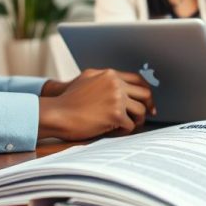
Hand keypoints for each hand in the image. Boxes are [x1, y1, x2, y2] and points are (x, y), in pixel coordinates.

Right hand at [37, 68, 154, 140]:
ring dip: (138, 120)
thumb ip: (106, 79)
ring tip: (129, 125)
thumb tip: (124, 86)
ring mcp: (116, 98)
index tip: (148, 102)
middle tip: (148, 115)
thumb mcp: (86, 79)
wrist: (56, 114)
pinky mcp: (115, 114)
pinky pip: (130, 125)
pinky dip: (125, 130)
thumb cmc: (68, 100)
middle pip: (145, 94)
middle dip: (148, 106)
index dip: (146, 92)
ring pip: (141, 110)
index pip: (138, 80)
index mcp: (110, 74)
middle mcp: (115, 84)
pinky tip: (116, 131)